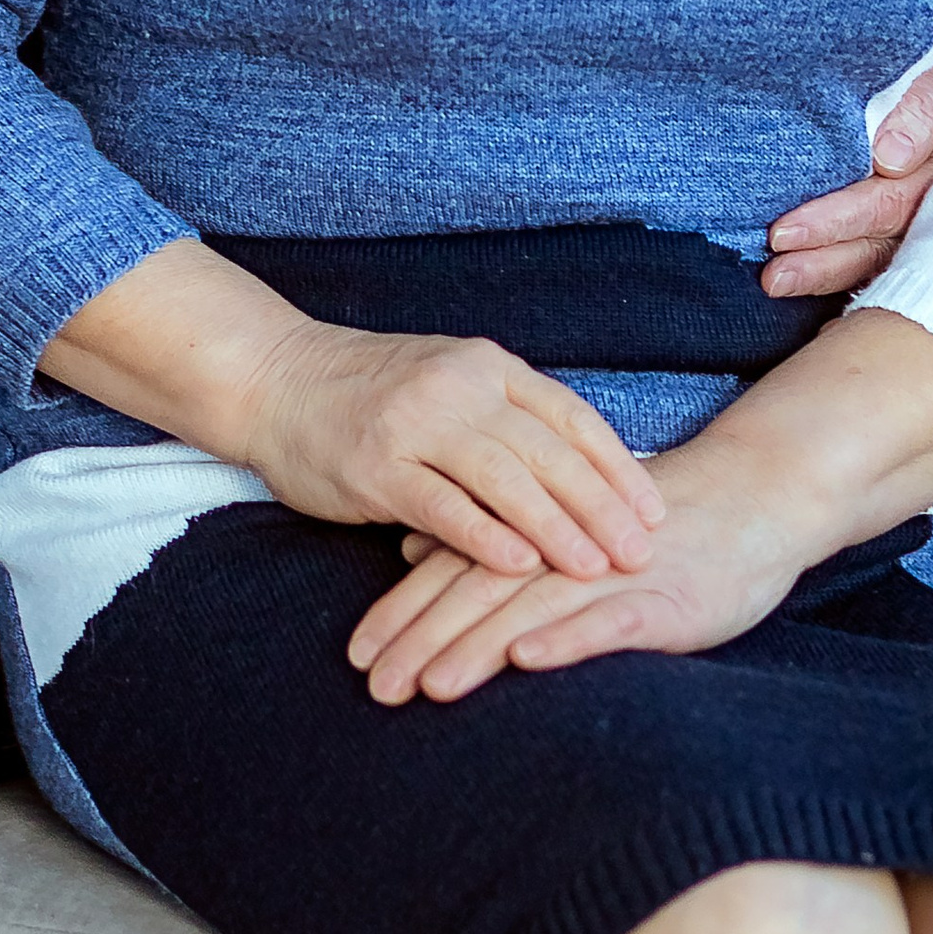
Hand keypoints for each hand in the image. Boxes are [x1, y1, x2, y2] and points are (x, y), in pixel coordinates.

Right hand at [240, 318, 665, 581]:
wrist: (276, 379)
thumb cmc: (371, 390)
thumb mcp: (448, 381)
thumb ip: (507, 417)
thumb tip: (583, 474)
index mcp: (485, 366)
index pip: (570, 416)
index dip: (618, 467)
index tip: (656, 512)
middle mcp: (457, 387)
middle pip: (547, 451)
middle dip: (602, 506)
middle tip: (643, 553)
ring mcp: (415, 424)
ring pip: (503, 479)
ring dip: (556, 527)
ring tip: (596, 568)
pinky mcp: (376, 465)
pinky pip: (442, 505)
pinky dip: (484, 536)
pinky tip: (518, 566)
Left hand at [349, 445, 807, 704]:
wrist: (747, 502)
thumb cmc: (640, 527)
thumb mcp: (554, 529)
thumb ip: (484, 541)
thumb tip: (410, 555)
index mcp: (528, 533)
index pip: (450, 575)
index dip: (402, 614)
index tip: (356, 657)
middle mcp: (557, 551)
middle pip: (475, 595)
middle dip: (421, 642)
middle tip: (374, 685)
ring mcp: (608, 574)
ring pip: (528, 608)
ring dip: (476, 647)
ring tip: (429, 683)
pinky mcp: (661, 600)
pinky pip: (608, 622)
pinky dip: (567, 638)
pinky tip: (529, 659)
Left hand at [759, 38, 932, 298]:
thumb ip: (924, 105)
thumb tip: (889, 159)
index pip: (887, 203)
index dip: (836, 221)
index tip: (784, 233)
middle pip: (880, 239)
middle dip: (823, 260)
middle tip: (773, 274)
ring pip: (882, 253)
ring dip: (828, 272)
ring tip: (777, 282)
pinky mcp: (926, 217)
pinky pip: (887, 251)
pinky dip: (848, 270)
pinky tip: (811, 283)